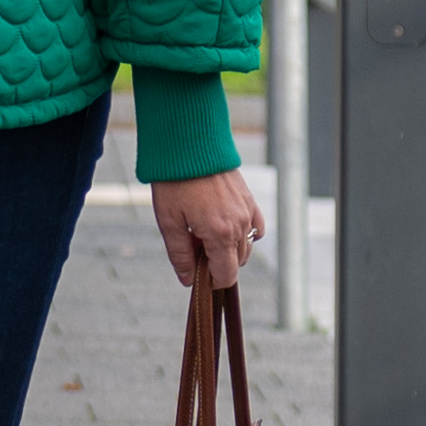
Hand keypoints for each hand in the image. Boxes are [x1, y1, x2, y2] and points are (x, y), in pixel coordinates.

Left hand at [150, 165, 259, 291]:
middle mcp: (240, 225)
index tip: (197, 275)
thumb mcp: (169, 222)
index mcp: (220, 235)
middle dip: (217, 264)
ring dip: (228, 249)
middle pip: (237, 263)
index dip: (212, 282)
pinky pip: (256, 228)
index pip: (227, 275)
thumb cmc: (175, 182)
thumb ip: (180, 255)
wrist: (190, 144)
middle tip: (194, 248)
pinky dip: (244, 234)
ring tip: (203, 233)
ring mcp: (247, 211)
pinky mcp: (249, 199)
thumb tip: (188, 280)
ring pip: (246, 246)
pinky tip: (225, 227)